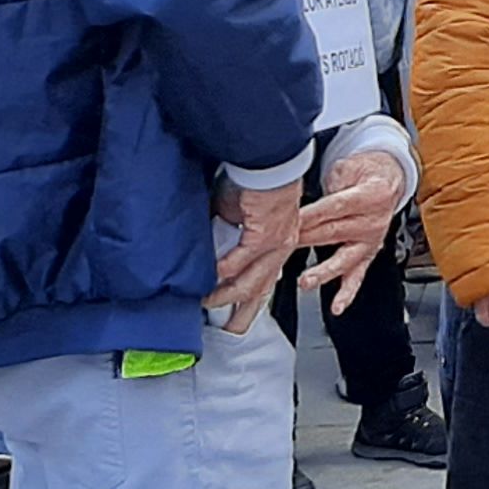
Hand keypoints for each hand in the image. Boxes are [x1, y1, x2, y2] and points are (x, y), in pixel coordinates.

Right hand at [208, 176, 304, 328]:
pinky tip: (210, 280)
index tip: (238, 313)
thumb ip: (228, 235)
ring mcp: (274, 242)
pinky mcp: (264, 234)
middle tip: (229, 329)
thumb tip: (208, 248)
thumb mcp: (240, 213)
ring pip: (251, 281)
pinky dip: (223, 272)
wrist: (269, 159)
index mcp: (277, 242)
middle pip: (262, 289)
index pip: (265, 278)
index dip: (251, 299)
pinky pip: (240, 260)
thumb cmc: (256, 179)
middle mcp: (281, 246)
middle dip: (244, 312)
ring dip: (227, 294)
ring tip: (208, 303)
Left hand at [292, 148, 408, 308]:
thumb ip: (328, 181)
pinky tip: (336, 306)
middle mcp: (371, 221)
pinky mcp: (368, 254)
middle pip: (332, 233)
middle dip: (303, 241)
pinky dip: (347, 293)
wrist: (390, 179)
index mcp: (369, 195)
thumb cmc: (365, 172)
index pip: (333, 207)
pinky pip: (357, 276)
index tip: (287, 223)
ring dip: (323, 272)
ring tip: (306, 281)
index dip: (309, 215)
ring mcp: (370, 240)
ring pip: (343, 259)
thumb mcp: (348, 166)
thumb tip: (298, 189)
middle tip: (279, 250)